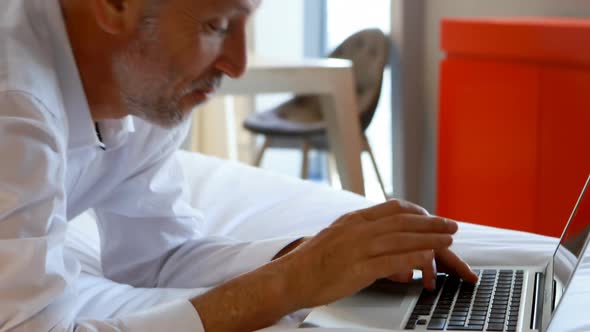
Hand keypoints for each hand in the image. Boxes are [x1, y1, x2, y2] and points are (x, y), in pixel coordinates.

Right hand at [275, 200, 476, 308]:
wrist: (290, 277)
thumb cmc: (310, 262)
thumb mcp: (334, 237)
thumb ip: (356, 233)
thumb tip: (376, 236)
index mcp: (352, 220)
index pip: (391, 208)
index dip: (416, 211)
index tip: (429, 214)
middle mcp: (358, 229)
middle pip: (403, 221)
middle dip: (430, 223)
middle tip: (450, 224)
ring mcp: (359, 248)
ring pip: (403, 238)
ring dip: (430, 237)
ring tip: (449, 239)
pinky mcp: (359, 268)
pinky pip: (393, 259)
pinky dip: (415, 256)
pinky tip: (430, 256)